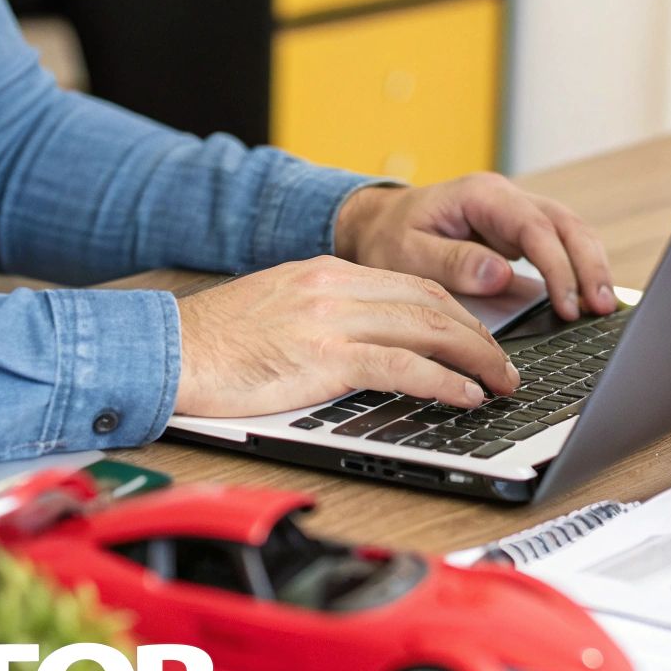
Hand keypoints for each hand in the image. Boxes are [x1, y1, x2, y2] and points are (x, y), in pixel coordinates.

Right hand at [173, 256, 519, 416]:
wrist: (164, 350)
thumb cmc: (212, 344)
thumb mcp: (278, 312)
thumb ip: (324, 318)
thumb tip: (366, 345)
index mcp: (326, 273)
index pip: (413, 286)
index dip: (458, 315)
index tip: (481, 340)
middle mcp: (335, 286)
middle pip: (432, 303)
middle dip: (480, 336)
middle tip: (506, 366)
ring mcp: (331, 318)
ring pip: (429, 329)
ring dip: (477, 359)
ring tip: (502, 384)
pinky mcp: (324, 354)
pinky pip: (403, 366)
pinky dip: (444, 382)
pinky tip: (466, 397)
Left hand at [334, 173, 616, 320]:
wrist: (378, 225)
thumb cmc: (388, 238)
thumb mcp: (406, 254)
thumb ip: (452, 262)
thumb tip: (500, 274)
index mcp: (480, 196)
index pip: (534, 227)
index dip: (557, 266)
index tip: (567, 304)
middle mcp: (505, 199)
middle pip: (565, 223)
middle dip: (589, 264)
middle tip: (603, 306)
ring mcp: (515, 215)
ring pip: (571, 231)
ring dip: (591, 266)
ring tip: (604, 306)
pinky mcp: (519, 235)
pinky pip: (559, 245)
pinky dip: (578, 269)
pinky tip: (588, 298)